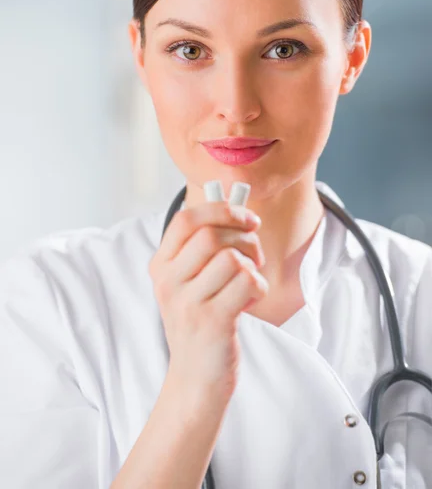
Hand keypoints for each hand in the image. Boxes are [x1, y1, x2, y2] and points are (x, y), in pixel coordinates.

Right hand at [149, 200, 267, 400]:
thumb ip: (205, 248)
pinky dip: (259, 286)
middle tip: (254, 254)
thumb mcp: (190, 284)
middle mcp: (169, 282)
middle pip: (212, 235)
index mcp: (160, 266)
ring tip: (250, 281)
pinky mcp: (213, 321)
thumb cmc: (200, 323)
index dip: (221, 209)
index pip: (186, 219)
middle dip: (244, 238)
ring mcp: (188, 303)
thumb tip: (239, 208)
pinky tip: (252, 299)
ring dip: (253, 265)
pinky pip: (247, 282)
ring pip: (232, 258)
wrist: (195, 379)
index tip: (246, 218)